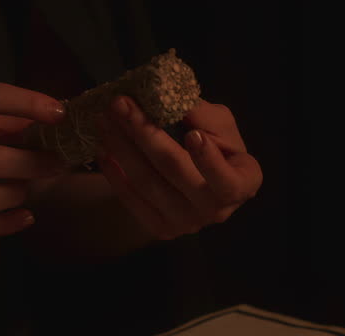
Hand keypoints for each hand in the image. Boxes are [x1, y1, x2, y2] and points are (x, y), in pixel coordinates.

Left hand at [95, 96, 262, 240]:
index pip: (226, 180)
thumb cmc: (219, 148)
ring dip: (121, 148)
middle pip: (176, 172)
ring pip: (148, 183)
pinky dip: (114, 173)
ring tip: (103, 119)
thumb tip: (169, 97)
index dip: (209, 160)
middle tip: (120, 104)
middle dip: (145, 134)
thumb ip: (202, 115)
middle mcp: (216, 211)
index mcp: (242, 184)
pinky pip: (132, 201)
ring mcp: (187, 224)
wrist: (206, 183)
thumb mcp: (222, 126)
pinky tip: (103, 148)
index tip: (192, 134)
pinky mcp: (161, 229)